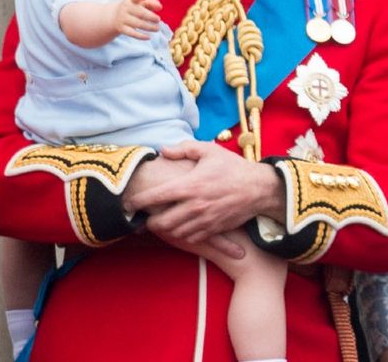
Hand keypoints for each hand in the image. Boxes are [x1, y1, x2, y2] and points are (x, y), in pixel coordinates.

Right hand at [115, 0, 161, 40]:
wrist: (115, 16)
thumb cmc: (134, 8)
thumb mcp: (140, 3)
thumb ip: (151, 3)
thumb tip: (160, 7)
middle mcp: (126, 8)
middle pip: (140, 12)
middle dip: (151, 16)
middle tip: (158, 19)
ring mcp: (123, 18)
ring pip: (138, 24)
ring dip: (149, 27)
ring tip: (157, 28)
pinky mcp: (122, 28)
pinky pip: (132, 33)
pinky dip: (141, 36)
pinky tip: (149, 37)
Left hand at [127, 141, 284, 245]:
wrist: (259, 189)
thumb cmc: (233, 167)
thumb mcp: (209, 151)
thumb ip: (183, 148)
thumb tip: (162, 150)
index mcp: (190, 186)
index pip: (156, 197)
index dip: (137, 201)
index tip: (128, 203)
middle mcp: (194, 206)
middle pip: (161, 222)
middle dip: (149, 222)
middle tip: (144, 217)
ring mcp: (204, 220)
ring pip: (174, 232)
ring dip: (165, 229)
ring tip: (160, 222)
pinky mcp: (213, 229)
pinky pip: (190, 237)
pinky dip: (181, 234)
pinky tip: (180, 226)